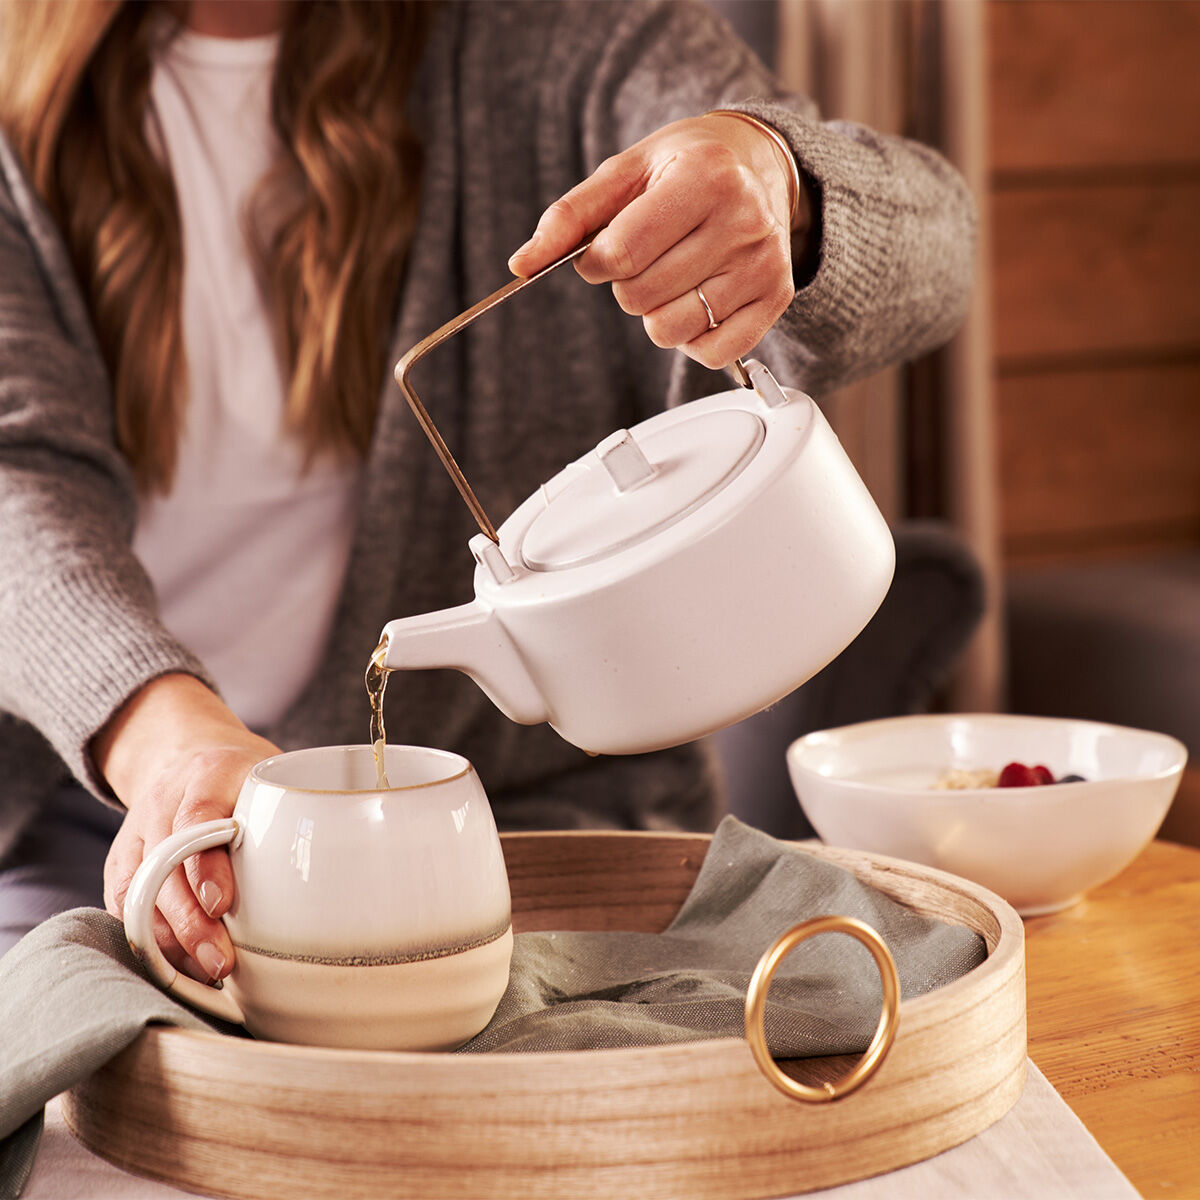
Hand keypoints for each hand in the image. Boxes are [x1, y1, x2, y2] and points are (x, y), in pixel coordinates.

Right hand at [93, 674, 279, 982]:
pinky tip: (184, 964)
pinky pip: (125, 907)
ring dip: (172, 941)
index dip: (206, 865)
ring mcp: (138, 832)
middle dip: (190, 923)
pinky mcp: (123, 861)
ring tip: (208, 973)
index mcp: (209, 774)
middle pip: (164, 868)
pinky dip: (152, 940)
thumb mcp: (275, 773)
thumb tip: (355, 867)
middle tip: (222, 962)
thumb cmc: (243, 774)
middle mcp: (164, 802)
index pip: (196, 818)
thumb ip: (305, 806)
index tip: (224, 903)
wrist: (183, 755)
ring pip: (139, 895)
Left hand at [508, 112, 808, 369]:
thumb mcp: (624, 172)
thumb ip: (569, 217)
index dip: (597, 262)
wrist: (760, 163)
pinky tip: (698, 299)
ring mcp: (762, 264)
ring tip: (674, 275)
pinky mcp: (776, 299)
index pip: (623, 253)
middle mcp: (743, 221)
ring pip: (671, 330)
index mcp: (704, 177)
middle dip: (627, 284)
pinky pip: (710, 353)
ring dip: (657, 312)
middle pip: (642, 297)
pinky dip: (691, 337)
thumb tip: (522, 264)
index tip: (605, 250)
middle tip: (649, 256)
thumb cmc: (684, 166)